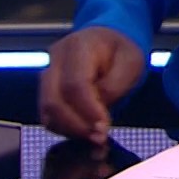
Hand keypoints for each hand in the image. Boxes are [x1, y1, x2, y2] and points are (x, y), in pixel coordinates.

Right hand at [39, 26, 147, 145]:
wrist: (108, 39)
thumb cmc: (120, 50)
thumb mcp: (131, 62)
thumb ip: (114, 87)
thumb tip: (97, 115)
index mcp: (78, 46)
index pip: (75, 85)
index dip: (88, 111)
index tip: (103, 128)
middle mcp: (55, 59)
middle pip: (53, 100)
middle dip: (75, 126)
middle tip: (98, 138)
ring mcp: (48, 74)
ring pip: (47, 111)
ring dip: (69, 130)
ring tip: (94, 137)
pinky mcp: (47, 90)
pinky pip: (48, 115)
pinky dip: (64, 128)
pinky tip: (84, 131)